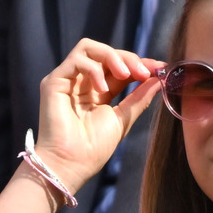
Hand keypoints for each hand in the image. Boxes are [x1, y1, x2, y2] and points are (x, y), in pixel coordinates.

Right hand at [34, 38, 161, 192]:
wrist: (71, 164)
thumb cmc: (94, 147)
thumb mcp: (123, 119)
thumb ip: (139, 98)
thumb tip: (159, 79)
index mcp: (99, 90)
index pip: (119, 67)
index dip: (138, 64)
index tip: (159, 68)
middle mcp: (83, 82)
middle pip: (106, 53)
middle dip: (129, 59)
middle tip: (144, 72)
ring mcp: (68, 80)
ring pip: (89, 48)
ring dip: (112, 57)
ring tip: (125, 75)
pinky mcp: (54, 81)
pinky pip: (76, 60)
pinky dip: (94, 69)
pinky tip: (103, 89)